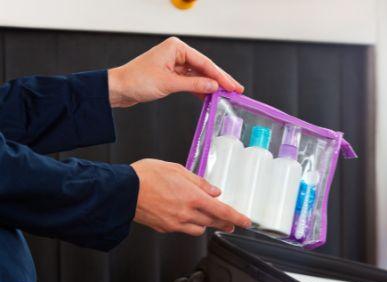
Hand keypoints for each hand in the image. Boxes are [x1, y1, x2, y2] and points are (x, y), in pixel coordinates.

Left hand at [108, 36, 242, 107]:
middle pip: (205, 67)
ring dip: (211, 86)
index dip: (221, 76)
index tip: (232, 86)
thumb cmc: (137, 80)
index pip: (205, 63)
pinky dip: (200, 89)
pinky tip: (210, 96)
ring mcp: (174, 63)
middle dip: (220, 80)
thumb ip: (194, 85)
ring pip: (199, 75)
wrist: (119, 88)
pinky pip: (191, 81)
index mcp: (176, 47)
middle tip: (236, 90)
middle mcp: (177, 53)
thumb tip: (213, 86)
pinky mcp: (172, 74)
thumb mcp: (169, 83)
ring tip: (226, 95)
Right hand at [130, 159, 250, 235]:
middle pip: (213, 222)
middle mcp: (186, 213)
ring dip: (206, 224)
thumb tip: (214, 191)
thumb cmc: (146, 176)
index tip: (247, 222)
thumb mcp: (176, 169)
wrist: (121, 191)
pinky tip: (186, 217)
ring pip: (199, 229)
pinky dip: (189, 224)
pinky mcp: (164, 228)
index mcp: (192, 197)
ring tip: (208, 218)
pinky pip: (183, 229)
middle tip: (232, 223)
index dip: (237, 218)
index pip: (223, 211)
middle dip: (225, 223)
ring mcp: (175, 223)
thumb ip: (199, 182)